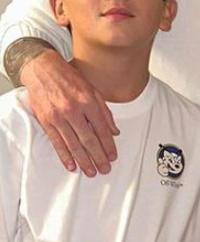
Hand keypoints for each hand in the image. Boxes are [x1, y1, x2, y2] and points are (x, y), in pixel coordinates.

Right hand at [19, 49, 117, 174]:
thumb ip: (105, 112)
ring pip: (73, 144)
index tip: (113, 156)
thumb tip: (114, 131)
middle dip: (98, 157)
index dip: (108, 145)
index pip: (102, 129)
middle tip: (104, 169)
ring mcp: (58, 117)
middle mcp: (74, 110)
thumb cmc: (70, 79)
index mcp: (88, 102)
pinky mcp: (46, 121)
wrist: (43, 70)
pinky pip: (57, 142)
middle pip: (89, 139)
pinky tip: (71, 165)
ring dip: (83, 160)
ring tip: (91, 171)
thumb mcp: (93, 90)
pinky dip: (64, 155)